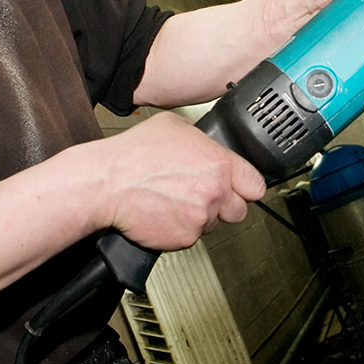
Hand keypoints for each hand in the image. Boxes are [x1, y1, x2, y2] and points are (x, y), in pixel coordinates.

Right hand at [85, 112, 265, 250]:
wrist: (107, 183)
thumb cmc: (133, 154)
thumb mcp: (174, 125)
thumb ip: (200, 137)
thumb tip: (206, 142)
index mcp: (220, 163)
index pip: (255, 185)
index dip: (247, 188)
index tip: (241, 190)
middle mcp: (216, 191)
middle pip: (239, 210)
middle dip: (224, 206)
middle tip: (202, 197)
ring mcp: (202, 216)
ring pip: (213, 224)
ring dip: (200, 217)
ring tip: (175, 202)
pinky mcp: (185, 237)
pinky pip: (192, 237)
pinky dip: (180, 230)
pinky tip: (165, 214)